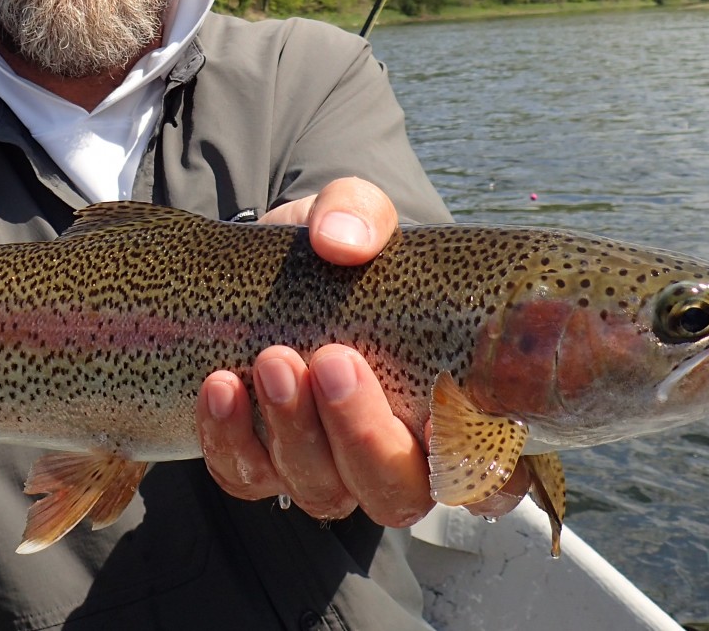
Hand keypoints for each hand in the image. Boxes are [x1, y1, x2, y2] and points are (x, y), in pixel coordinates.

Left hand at [195, 178, 528, 525]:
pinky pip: (245, 477)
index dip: (470, 465)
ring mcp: (327, 472)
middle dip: (361, 434)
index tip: (436, 412)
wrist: (270, 262)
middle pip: (395, 493)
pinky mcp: (259, 467)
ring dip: (294, 430)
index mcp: (452, 413)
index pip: (488, 479)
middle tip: (332, 359)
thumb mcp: (357, 217)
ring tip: (271, 359)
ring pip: (322, 490)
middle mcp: (396, 460)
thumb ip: (360, 215)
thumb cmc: (343, 254)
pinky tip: (220, 386)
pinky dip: (229, 437)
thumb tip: (341, 240)